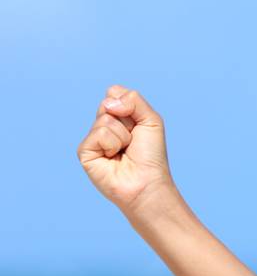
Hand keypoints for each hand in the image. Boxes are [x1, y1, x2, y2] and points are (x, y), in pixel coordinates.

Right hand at [77, 85, 178, 215]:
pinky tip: (113, 158)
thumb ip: (134, 99)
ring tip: (124, 151)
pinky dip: (112, 144)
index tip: (139, 126)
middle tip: (133, 140)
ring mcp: (92, 139)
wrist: (147, 182)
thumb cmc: (151, 155)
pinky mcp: (84, 151)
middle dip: (127, 121)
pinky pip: (98, 134)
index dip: (129, 106)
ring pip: (104, 118)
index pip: (114, 93)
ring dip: (122, 135)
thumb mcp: (151, 120)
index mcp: (118, 118)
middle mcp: (103, 126)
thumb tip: (109, 102)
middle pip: (107, 103)